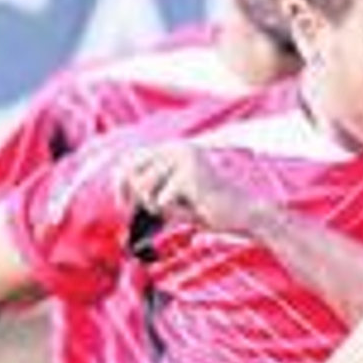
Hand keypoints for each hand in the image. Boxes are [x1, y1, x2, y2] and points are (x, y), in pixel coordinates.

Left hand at [119, 142, 266, 236]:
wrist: (242, 214)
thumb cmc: (207, 208)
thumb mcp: (174, 196)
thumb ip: (150, 189)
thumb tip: (120, 192)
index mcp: (172, 148)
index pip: (130, 159)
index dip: (121, 183)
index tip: (124, 205)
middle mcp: (176, 147)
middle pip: (132, 170)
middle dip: (133, 195)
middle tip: (144, 213)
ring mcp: (184, 159)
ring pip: (145, 186)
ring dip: (156, 206)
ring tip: (178, 211)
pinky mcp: (190, 175)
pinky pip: (163, 200)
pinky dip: (174, 213)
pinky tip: (193, 211)